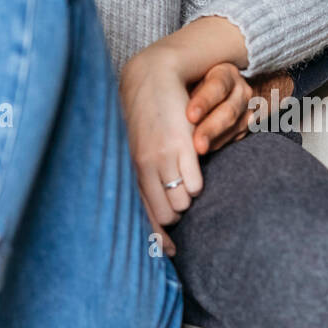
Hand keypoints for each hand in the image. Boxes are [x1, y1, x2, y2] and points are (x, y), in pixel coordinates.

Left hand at [119, 46, 205, 255]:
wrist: (152, 76)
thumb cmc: (142, 117)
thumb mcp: (134, 147)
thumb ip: (138, 174)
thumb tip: (140, 208)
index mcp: (130, 166)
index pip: (141, 212)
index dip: (155, 235)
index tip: (167, 251)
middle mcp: (143, 165)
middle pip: (164, 214)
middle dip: (173, 214)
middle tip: (178, 206)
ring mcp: (163, 157)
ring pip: (181, 202)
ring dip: (185, 200)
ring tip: (186, 187)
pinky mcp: (184, 147)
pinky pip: (195, 184)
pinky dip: (197, 185)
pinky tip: (196, 177)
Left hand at [187, 66, 293, 152]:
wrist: (219, 88)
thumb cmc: (195, 80)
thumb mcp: (192, 75)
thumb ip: (183, 85)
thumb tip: (166, 102)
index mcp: (225, 72)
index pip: (218, 86)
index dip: (204, 102)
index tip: (190, 116)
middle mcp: (240, 90)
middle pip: (229, 111)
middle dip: (211, 128)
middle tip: (197, 143)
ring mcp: (246, 110)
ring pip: (234, 127)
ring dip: (214, 140)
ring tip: (199, 150)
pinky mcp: (246, 126)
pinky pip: (232, 138)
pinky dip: (216, 145)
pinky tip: (202, 150)